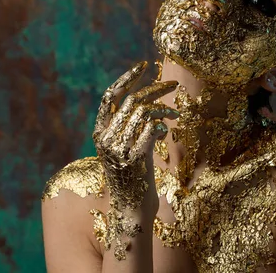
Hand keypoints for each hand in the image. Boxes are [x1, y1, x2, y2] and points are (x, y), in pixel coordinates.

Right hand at [93, 61, 178, 214]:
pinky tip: (167, 131)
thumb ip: (129, 126)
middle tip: (174, 85)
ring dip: (165, 109)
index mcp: (100, 132)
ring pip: (144, 112)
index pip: (110, 96)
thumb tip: (149, 102)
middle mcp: (106, 138)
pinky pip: (150, 129)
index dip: (127, 78)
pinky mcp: (133, 159)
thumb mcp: (125, 148)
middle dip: (156, 89)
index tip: (143, 65)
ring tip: (175, 115)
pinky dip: (162, 126)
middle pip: (133, 100)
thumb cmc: (133, 177)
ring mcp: (118, 149)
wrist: (131, 209)